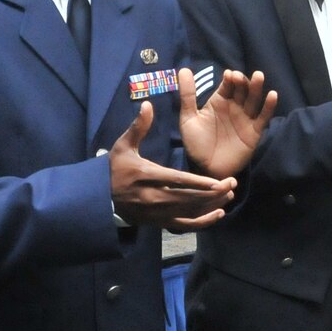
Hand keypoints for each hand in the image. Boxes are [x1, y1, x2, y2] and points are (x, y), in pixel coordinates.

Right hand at [110, 101, 237, 231]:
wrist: (99, 197)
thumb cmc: (114, 168)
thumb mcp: (123, 146)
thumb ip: (138, 127)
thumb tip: (148, 104)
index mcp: (146, 175)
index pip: (176, 180)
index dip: (198, 182)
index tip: (218, 181)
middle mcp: (153, 197)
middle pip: (188, 198)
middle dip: (212, 193)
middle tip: (232, 183)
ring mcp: (156, 213)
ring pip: (189, 212)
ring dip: (211, 205)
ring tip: (230, 194)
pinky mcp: (158, 223)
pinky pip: (184, 225)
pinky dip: (203, 222)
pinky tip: (219, 214)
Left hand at [179, 68, 277, 178]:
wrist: (205, 169)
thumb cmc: (196, 144)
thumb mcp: (188, 118)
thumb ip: (187, 95)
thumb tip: (184, 69)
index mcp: (219, 102)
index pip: (228, 85)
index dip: (230, 78)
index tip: (228, 75)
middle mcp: (234, 107)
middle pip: (243, 89)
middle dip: (243, 81)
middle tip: (239, 77)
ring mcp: (245, 119)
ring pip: (254, 100)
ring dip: (257, 88)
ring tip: (258, 77)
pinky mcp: (254, 132)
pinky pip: (263, 117)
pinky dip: (269, 107)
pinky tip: (273, 95)